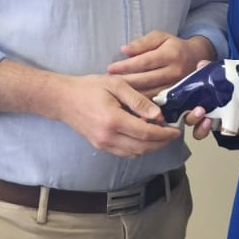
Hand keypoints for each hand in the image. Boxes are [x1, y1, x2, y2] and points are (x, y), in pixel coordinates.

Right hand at [56, 74, 181, 157]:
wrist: (63, 99)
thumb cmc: (89, 88)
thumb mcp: (116, 85)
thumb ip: (138, 101)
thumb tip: (157, 115)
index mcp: (114, 121)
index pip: (146, 134)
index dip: (164, 134)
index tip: (176, 130)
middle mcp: (108, 137)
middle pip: (143, 148)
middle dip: (161, 143)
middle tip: (171, 134)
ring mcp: (103, 145)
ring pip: (135, 153)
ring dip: (151, 147)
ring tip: (160, 135)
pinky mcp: (100, 147)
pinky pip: (125, 153)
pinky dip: (138, 149)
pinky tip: (143, 137)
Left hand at [107, 32, 213, 96]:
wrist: (197, 58)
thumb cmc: (174, 46)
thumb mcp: (160, 37)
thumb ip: (142, 43)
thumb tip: (124, 50)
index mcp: (170, 54)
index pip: (144, 61)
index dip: (125, 66)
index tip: (110, 68)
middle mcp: (174, 72)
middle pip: (145, 79)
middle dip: (125, 82)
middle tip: (108, 83)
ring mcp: (177, 86)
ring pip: (150, 93)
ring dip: (131, 94)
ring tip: (114, 93)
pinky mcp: (178, 97)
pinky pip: (157, 102)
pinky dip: (142, 103)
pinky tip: (129, 102)